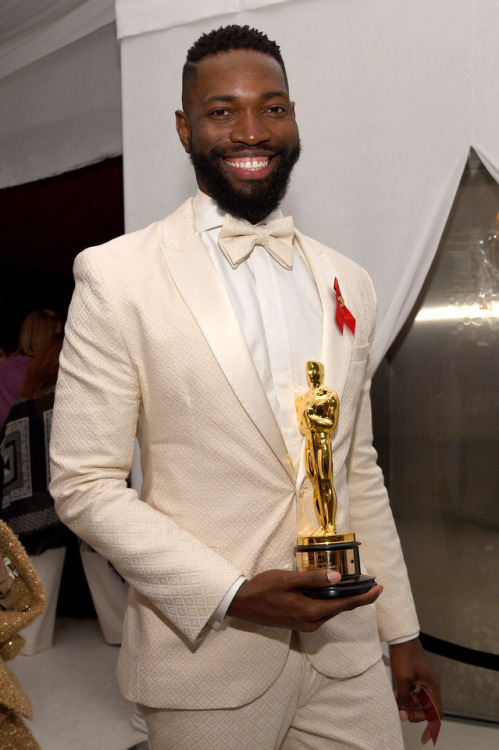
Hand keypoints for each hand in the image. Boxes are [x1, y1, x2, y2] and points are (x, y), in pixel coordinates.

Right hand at [227, 569, 381, 631]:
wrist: (242, 604)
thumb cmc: (263, 588)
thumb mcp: (288, 580)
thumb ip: (313, 579)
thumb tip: (337, 578)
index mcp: (311, 612)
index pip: (345, 605)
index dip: (364, 598)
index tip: (379, 588)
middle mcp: (312, 623)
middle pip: (340, 609)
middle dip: (356, 598)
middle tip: (368, 583)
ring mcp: (305, 625)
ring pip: (330, 611)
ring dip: (342, 600)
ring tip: (353, 585)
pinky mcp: (300, 623)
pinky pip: (321, 612)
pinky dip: (329, 602)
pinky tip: (329, 591)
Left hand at [390, 638, 441, 744]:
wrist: (402, 637)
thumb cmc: (405, 656)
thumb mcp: (403, 680)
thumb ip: (404, 699)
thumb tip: (403, 717)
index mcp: (432, 686)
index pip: (437, 712)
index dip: (432, 726)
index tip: (425, 737)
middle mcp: (431, 684)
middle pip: (427, 707)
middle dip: (415, 713)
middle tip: (402, 713)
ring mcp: (424, 680)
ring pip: (419, 700)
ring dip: (409, 704)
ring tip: (397, 702)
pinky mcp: (417, 676)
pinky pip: (414, 691)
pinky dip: (406, 695)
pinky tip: (396, 694)